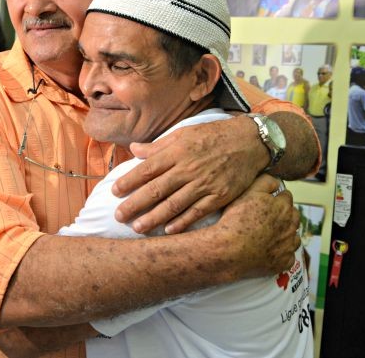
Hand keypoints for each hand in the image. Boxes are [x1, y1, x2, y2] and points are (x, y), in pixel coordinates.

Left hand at [112, 115, 267, 234]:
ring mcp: (204, 184)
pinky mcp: (219, 196)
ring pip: (174, 204)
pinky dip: (183, 222)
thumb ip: (158, 146)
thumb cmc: (213, 136)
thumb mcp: (183, 134)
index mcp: (177, 152)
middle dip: (135, 204)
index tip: (114, 192)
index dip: (129, 181)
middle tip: (119, 217)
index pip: (147, 169)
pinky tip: (169, 230)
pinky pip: (197, 212)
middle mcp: (188, 169)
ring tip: (138, 228)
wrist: (250, 141)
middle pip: (156, 190)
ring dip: (154, 218)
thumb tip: (134, 149)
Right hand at [216, 174, 299, 277]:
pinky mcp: (283, 262)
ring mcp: (288, 245)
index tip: (267, 201)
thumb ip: (265, 181)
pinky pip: (288, 256)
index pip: (286, 196)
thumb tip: (276, 182)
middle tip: (267, 217)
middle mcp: (290, 226)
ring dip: (285, 233)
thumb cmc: (236, 219)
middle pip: (293, 216)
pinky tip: (270, 250)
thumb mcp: (248, 191)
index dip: (276, 197)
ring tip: (269, 234)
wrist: (229, 248)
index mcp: (283, 207)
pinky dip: (282, 253)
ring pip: (293, 236)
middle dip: (284, 214)